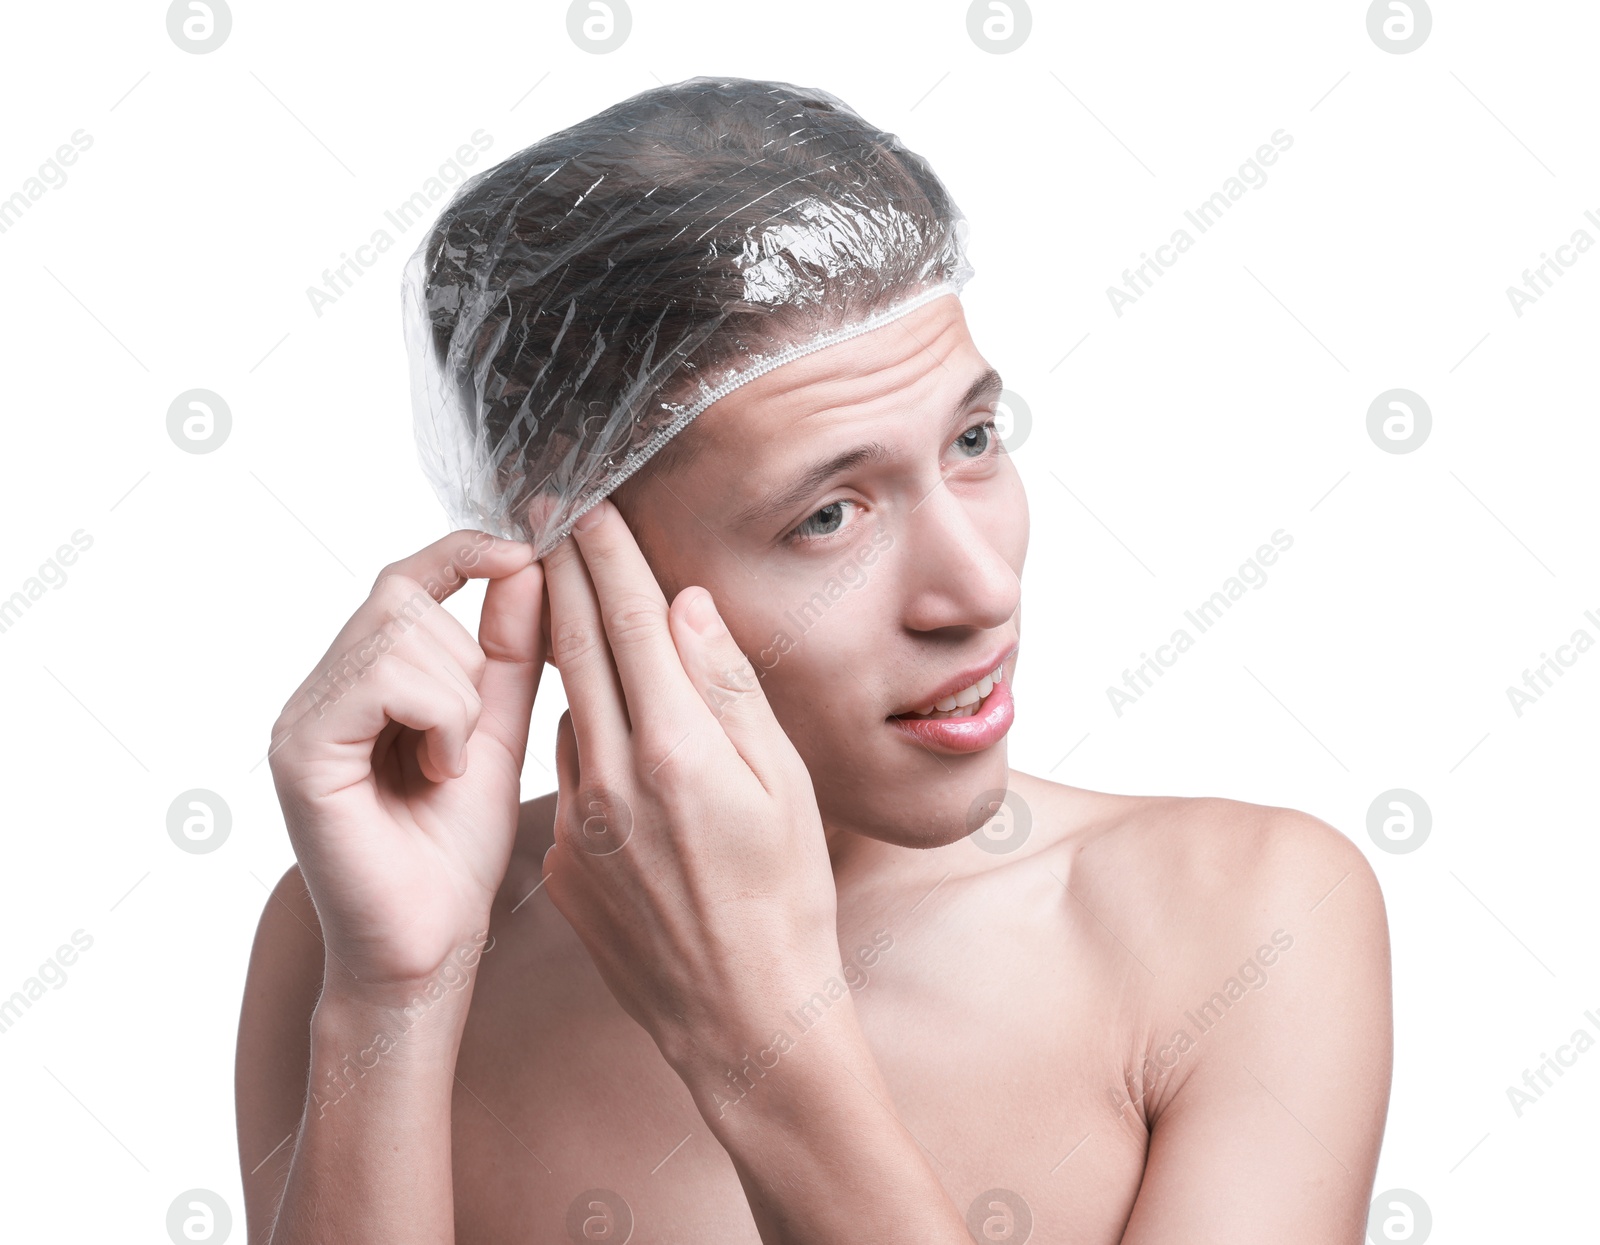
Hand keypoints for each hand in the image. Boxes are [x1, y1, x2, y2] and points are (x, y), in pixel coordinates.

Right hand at [267, 530, 544, 997]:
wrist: (432, 944)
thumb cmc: (459, 849)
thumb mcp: (500, 728)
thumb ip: (509, 649)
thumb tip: (524, 563)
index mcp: (363, 678)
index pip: (406, 578)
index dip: (464, 552)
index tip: (528, 550)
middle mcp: (320, 687)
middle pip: (404, 595)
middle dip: (468, 658)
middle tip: (471, 737)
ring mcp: (300, 714)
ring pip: (400, 629)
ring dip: (459, 695)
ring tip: (450, 764)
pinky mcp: (299, 747)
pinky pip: (386, 676)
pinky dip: (438, 717)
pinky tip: (437, 771)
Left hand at [538, 499, 840, 1086]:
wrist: (743, 1015)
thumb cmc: (787, 897)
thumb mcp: (784, 782)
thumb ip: (730, 686)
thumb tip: (688, 607)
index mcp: (676, 749)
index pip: (631, 621)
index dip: (608, 554)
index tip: (589, 506)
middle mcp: (612, 778)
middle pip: (575, 647)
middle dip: (562, 574)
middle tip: (547, 520)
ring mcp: (576, 824)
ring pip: (567, 710)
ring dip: (567, 652)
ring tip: (572, 603)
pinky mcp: (558, 861)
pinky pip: (569, 774)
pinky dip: (584, 734)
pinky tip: (610, 731)